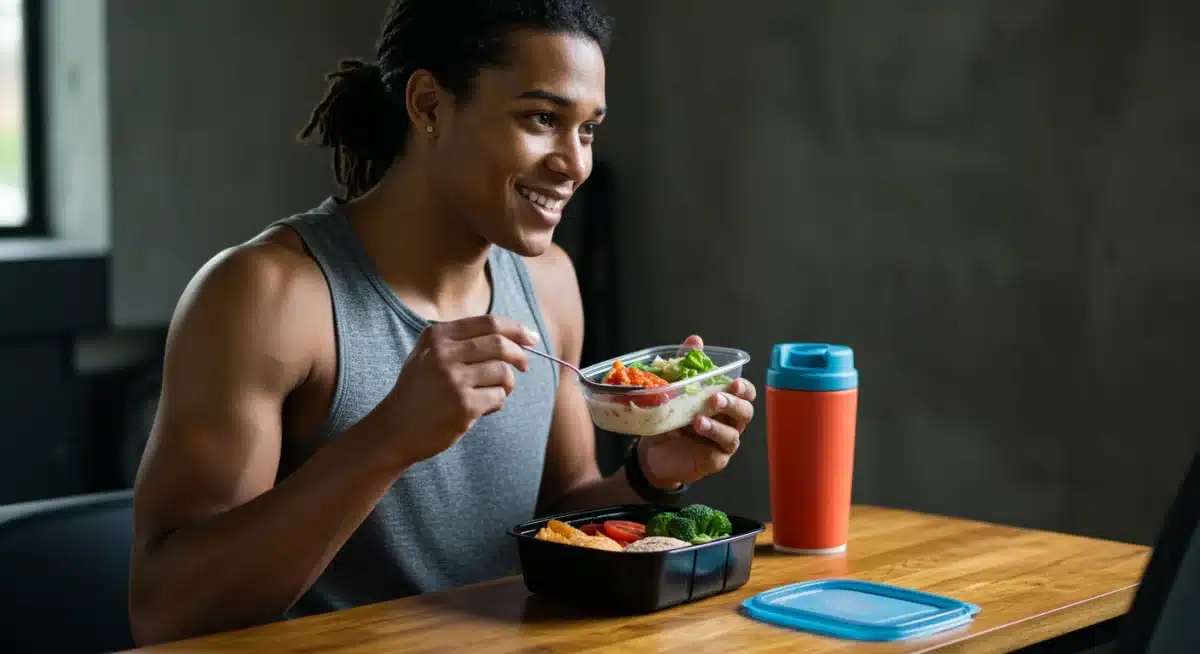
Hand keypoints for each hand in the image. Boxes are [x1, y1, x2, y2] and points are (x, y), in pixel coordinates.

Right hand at [370, 314, 539, 466]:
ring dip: (508, 383)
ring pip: (503, 372)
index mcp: (437, 336)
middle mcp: (444, 354)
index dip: (516, 329)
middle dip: (520, 354)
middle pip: (500, 344)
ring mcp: (453, 380)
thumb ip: (461, 340)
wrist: (395, 429)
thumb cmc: (418, 391)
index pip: (489, 323)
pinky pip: (499, 397)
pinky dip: (498, 402)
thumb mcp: (428, 355)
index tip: (531, 338)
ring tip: (496, 392)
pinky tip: (483, 408)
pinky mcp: (463, 406)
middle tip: (525, 365)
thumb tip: (515, 336)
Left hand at [638, 335, 756, 488]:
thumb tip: (695, 340)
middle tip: (716, 397)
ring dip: (718, 424)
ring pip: (733, 433)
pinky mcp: (716, 459)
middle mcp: (730, 422)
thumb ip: (687, 365)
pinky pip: (720, 450)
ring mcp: (724, 442)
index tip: (734, 382)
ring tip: (698, 418)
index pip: (745, 393)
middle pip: (745, 412)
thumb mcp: (676, 390)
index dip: (744, 387)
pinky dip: (710, 439)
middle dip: (734, 403)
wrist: (655, 451)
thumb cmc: (672, 419)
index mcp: (725, 403)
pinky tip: (697, 430)